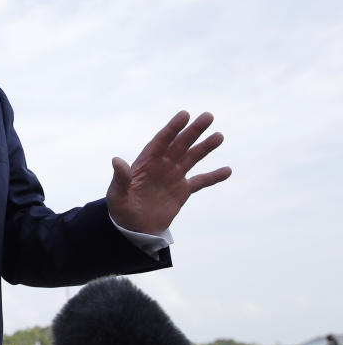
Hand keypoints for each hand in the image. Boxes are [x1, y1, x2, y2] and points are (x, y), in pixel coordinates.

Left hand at [106, 111, 231, 233]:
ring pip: (191, 157)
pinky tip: (227, 170)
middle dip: (193, 131)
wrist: (133, 229)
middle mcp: (161, 165)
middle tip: (208, 116)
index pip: (161, 141)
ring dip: (205, 147)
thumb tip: (116, 160)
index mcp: (146, 163)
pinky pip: (201, 181)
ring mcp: (173, 176)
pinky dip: (213, 176)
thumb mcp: (117, 196)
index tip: (184, 115)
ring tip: (219, 136)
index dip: (172, 128)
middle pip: (179, 144)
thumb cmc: (121, 211)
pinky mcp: (182, 191)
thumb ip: (120, 179)